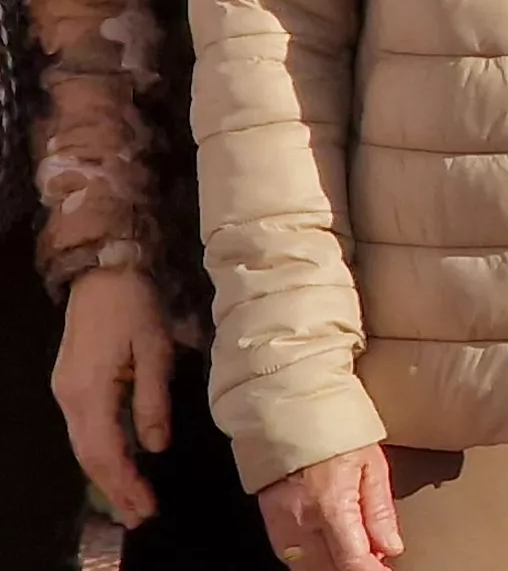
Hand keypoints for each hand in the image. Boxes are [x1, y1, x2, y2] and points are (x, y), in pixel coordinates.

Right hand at [51, 268, 172, 525]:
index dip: (125, 483)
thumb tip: (155, 447)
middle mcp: (69, 398)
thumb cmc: (135, 307)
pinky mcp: (71, 385)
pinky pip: (85, 430)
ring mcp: (66, 392)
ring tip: (133, 502)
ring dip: (108, 475)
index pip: (104, 452)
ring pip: (84, 446)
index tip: (147, 507)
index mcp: (89, 392)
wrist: (102, 274)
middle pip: (89, 456)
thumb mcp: (156, 352)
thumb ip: (154, 401)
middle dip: (114, 489)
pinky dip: (103, 454)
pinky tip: (121, 466)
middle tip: (140, 517)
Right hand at [256, 443, 403, 569]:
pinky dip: (312, 560)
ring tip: (357, 552)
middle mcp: (301, 522)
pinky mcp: (270, 523)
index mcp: (331, 506)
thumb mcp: (371, 465)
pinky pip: (290, 556)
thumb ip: (380, 512)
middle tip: (376, 560)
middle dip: (354, 569)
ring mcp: (281, 525)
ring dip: (333, 566)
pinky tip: (331, 548)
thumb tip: (391, 547)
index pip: (352, 560)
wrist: (289, 413)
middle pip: (328, 570)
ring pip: (307, 568)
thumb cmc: (335, 431)